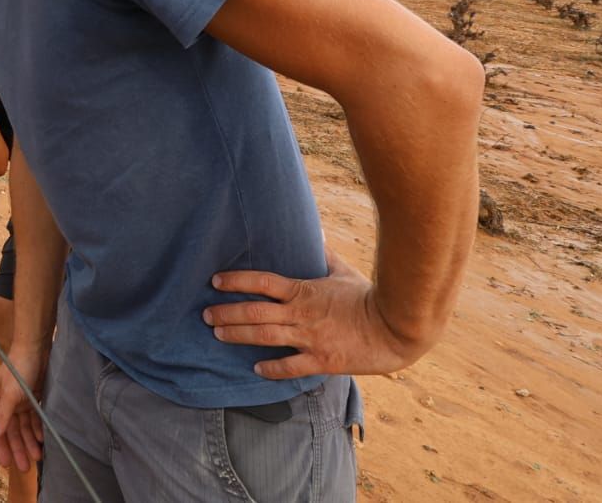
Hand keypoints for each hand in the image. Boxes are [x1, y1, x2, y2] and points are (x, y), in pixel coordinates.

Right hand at [0, 348, 45, 470]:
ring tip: (38, 457)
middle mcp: (6, 403)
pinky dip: (37, 429)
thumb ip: (2, 415)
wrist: (36, 347)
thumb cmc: (19, 368)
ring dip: (29, 441)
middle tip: (25, 468)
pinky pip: (34, 418)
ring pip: (24, 426)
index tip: (6, 464)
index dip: (0, 447)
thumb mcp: (10, 393)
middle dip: (18, 449)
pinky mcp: (33, 397)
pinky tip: (42, 439)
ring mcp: (20, 401)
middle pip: (11, 431)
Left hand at [203, 249, 429, 377]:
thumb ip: (323, 255)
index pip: (263, 281)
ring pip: (264, 337)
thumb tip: (313, 232)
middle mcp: (302, 314)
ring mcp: (310, 338)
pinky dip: (270, 369)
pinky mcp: (322, 361)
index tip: (215, 281)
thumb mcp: (343, 271)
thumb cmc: (368, 297)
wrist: (395, 329)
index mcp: (304, 290)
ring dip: (237, 335)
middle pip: (255, 312)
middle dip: (227, 312)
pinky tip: (255, 369)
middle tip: (205, 315)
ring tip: (217, 334)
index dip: (237, 280)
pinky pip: (290, 367)